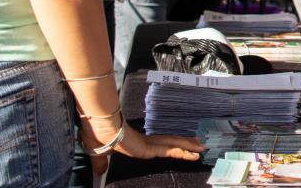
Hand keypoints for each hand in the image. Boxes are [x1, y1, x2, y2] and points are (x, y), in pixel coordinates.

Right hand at [81, 119, 203, 174]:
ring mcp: (149, 144)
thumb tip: (97, 170)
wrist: (98, 131)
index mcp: (138, 143)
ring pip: (175, 144)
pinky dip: (182, 152)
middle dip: (187, 143)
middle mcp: (147, 142)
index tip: (183, 145)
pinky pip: (170, 150)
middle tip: (201, 144)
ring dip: (189, 146)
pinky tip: (193, 155)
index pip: (161, 144)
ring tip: (203, 148)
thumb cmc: (98, 138)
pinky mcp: (149, 147)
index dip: (173, 144)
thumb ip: (101, 163)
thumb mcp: (101, 155)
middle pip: (172, 142)